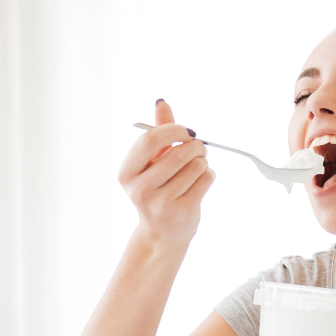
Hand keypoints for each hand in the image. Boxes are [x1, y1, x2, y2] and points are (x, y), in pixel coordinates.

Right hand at [117, 99, 213, 246]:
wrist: (163, 232)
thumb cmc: (158, 190)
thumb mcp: (152, 162)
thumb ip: (158, 133)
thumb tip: (162, 102)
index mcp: (127, 172)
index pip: (149, 141)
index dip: (172, 130)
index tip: (186, 131)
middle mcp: (140, 189)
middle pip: (177, 154)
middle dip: (195, 146)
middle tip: (200, 147)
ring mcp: (161, 203)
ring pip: (195, 166)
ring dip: (203, 161)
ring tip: (197, 167)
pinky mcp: (182, 211)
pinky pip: (205, 180)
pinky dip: (208, 175)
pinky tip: (201, 181)